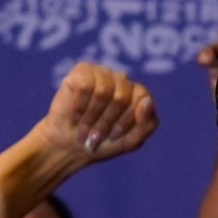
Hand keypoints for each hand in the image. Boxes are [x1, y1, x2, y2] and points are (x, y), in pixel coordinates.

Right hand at [32, 62, 157, 165]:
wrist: (69, 147)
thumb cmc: (103, 143)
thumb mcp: (131, 141)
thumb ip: (147, 124)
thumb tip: (148, 101)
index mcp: (137, 94)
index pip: (141, 98)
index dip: (126, 120)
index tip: (114, 136)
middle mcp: (121, 80)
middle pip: (121, 97)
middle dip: (106, 121)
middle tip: (95, 135)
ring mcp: (102, 73)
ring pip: (103, 91)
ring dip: (91, 116)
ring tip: (84, 128)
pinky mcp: (82, 71)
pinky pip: (85, 86)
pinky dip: (79, 106)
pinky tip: (75, 114)